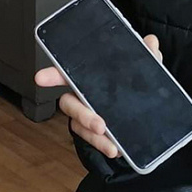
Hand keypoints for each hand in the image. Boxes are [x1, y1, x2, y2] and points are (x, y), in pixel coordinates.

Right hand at [34, 33, 163, 158]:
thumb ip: (145, 56)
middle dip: (83, 115)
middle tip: (100, 125)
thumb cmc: (132, 83)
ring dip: (95, 137)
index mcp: (88, 76)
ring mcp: (85, 115)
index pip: (66, 72)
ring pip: (79, 127)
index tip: (40, 78)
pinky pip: (92, 141)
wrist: (145, 111)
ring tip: (112, 145)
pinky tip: (117, 150)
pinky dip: (103, 146)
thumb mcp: (142, 68)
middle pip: (70, 105)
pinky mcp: (93, 133)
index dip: (52, 74)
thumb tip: (151, 42)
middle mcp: (81, 96)